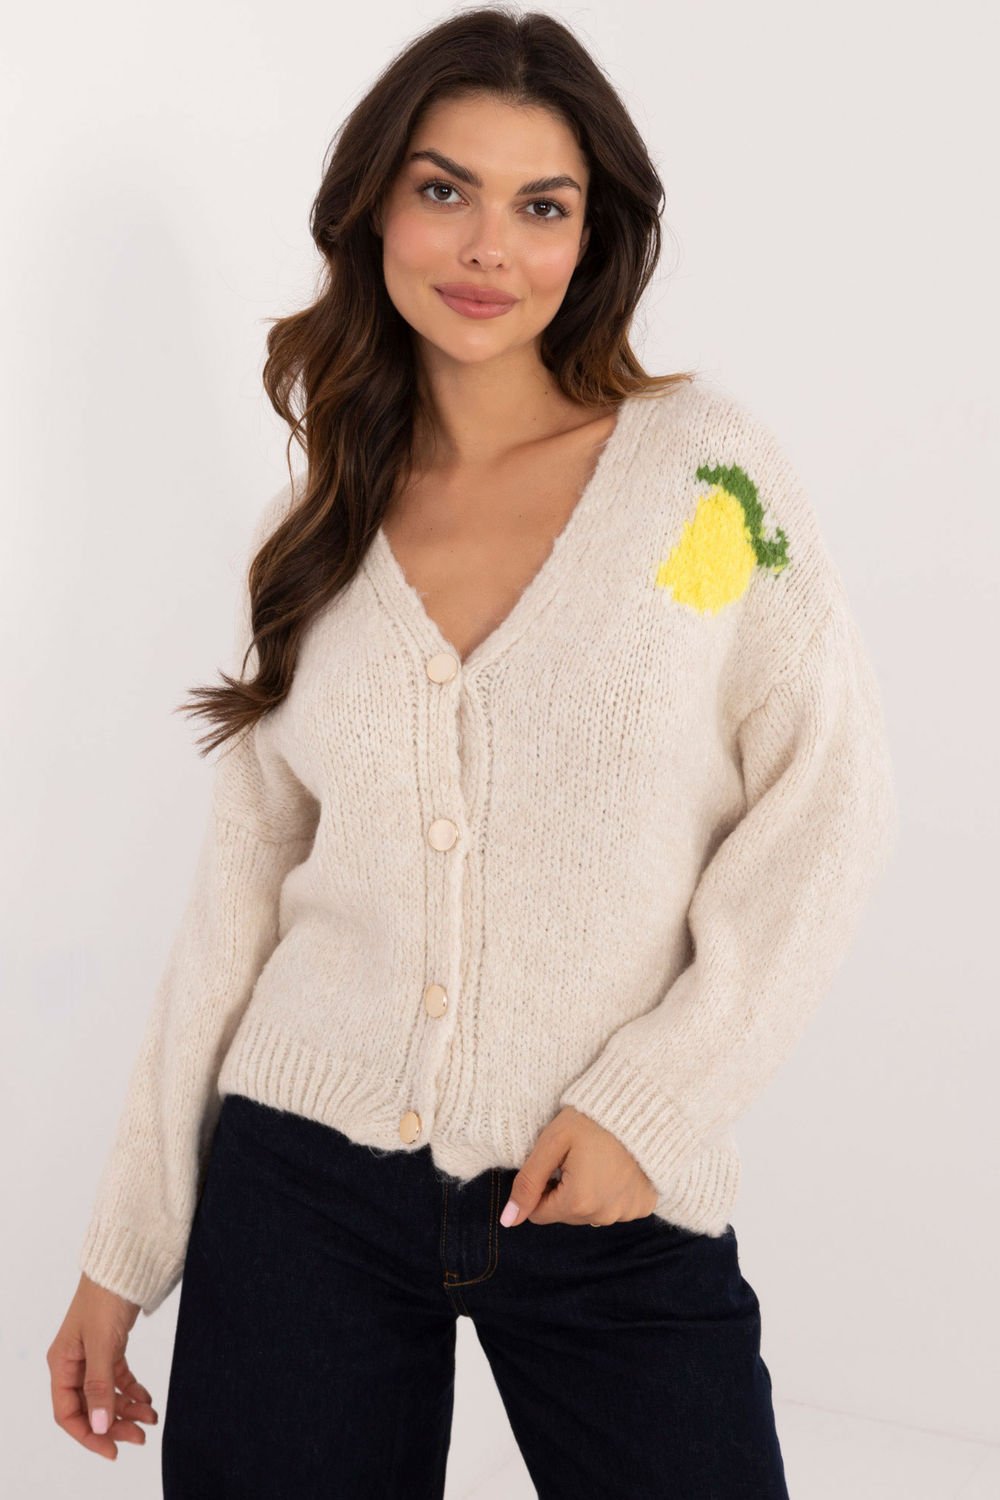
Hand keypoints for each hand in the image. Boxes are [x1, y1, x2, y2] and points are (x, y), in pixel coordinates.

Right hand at [47, 1272, 157, 1462]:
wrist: (125, 1262)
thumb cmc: (106, 1297)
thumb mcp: (102, 1344)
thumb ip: (99, 1385)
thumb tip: (99, 1425)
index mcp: (61, 1363)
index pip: (68, 1412)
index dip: (88, 1435)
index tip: (113, 1450)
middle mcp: (73, 1362)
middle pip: (89, 1406)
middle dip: (113, 1425)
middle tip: (140, 1437)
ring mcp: (92, 1354)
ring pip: (106, 1394)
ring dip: (126, 1409)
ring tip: (150, 1419)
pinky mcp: (110, 1346)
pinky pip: (118, 1378)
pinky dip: (132, 1390)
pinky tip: (147, 1399)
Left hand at [499, 1106, 658, 1226]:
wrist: (639, 1105)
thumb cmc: (590, 1119)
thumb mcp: (551, 1143)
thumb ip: (528, 1183)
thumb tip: (508, 1220)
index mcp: (577, 1202)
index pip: (539, 1213)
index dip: (541, 1187)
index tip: (554, 1162)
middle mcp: (604, 1215)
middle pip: (565, 1214)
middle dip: (564, 1191)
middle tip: (576, 1158)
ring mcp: (627, 1212)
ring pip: (590, 1213)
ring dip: (588, 1194)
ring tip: (597, 1160)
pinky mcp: (643, 1205)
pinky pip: (617, 1208)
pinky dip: (612, 1192)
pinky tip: (616, 1167)